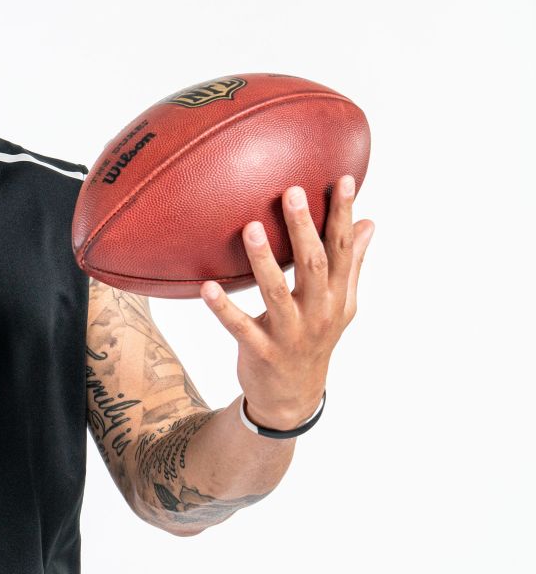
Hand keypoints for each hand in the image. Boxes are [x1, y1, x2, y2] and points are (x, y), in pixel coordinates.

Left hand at [199, 175, 374, 429]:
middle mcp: (319, 313)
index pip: (343, 249)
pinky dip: (223, 309)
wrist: (294, 397)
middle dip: (303, 229)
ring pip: (276, 293)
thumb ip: (353, 263)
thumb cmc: (315, 338)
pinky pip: (240, 327)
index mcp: (338, 296)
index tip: (341, 179)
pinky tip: (207, 288)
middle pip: (314, 266)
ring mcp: (291, 333)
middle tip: (290, 192)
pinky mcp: (262, 351)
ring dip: (263, 261)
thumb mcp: (341, 304)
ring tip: (250, 228)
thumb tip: (370, 222)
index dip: (343, 215)